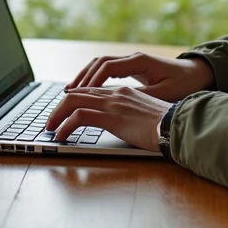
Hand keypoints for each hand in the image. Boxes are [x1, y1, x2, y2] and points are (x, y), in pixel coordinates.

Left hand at [45, 85, 169, 150]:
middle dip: (60, 107)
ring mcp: (113, 104)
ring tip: (50, 128)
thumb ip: (131, 115)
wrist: (178, 125)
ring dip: (57, 115)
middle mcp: (115, 93)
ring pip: (74, 102)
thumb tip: (124, 125)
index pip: (91, 91)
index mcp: (124, 92)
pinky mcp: (111, 117)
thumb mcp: (146, 116)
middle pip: (78, 94)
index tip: (63, 109)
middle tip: (50, 120)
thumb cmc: (167, 126)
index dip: (74, 99)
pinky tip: (60, 136)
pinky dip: (65, 125)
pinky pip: (79, 117)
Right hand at [65, 52, 214, 101]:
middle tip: (65, 96)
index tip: (78, 95)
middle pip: (98, 63)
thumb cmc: (184, 84)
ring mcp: (131, 62)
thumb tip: (119, 104)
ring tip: (68, 93)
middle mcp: (132, 58)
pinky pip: (106, 71)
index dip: (91, 81)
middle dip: (81, 79)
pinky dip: (93, 79)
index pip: (107, 67)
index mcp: (139, 62)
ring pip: (100, 65)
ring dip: (84, 77)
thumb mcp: (164, 94)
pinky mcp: (132, 69)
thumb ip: (141, 97)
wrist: (198, 74)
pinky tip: (86, 92)